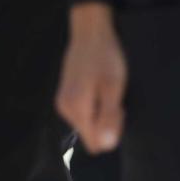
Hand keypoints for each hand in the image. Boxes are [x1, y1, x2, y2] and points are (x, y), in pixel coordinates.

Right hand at [56, 2, 127, 153]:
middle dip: (106, 122)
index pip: (95, 143)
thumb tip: (106, 147)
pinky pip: (82, 115)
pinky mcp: (64, 97)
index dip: (111, 131)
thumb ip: (109, 117)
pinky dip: (93, 106)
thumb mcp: (113, 87)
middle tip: (113, 97)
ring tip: (106, 90)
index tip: (116, 109)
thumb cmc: (105, 58)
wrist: (90, 33)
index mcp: (76, 109)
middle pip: (91, 135)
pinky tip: (98, 88)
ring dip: (100, 113)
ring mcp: (62, 103)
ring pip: (87, 124)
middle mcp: (65, 110)